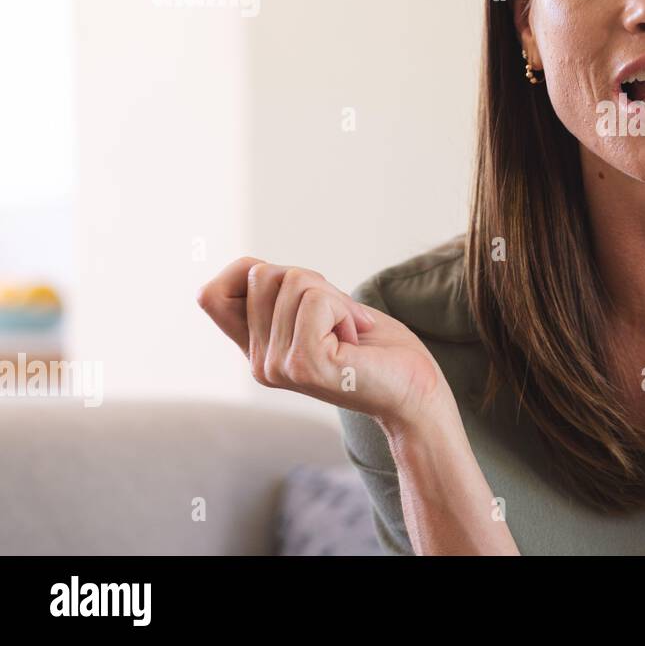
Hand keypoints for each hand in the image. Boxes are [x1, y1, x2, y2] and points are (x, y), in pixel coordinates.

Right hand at [196, 256, 448, 427]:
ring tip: (351, 334)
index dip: (248, 273)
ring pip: (292, 282)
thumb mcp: (321, 310)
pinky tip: (355, 343)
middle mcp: (258, 361)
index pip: (211, 295)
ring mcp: (276, 366)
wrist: (415, 393)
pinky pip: (316, 301)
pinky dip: (346, 310)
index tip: (300, 291)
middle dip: (313, 283)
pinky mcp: (303, 365)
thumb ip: (283, 295)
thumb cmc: (377, 349)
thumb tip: (252, 269)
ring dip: (335, 298)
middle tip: (341, 320)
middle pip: (262, 274)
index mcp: (256, 348)